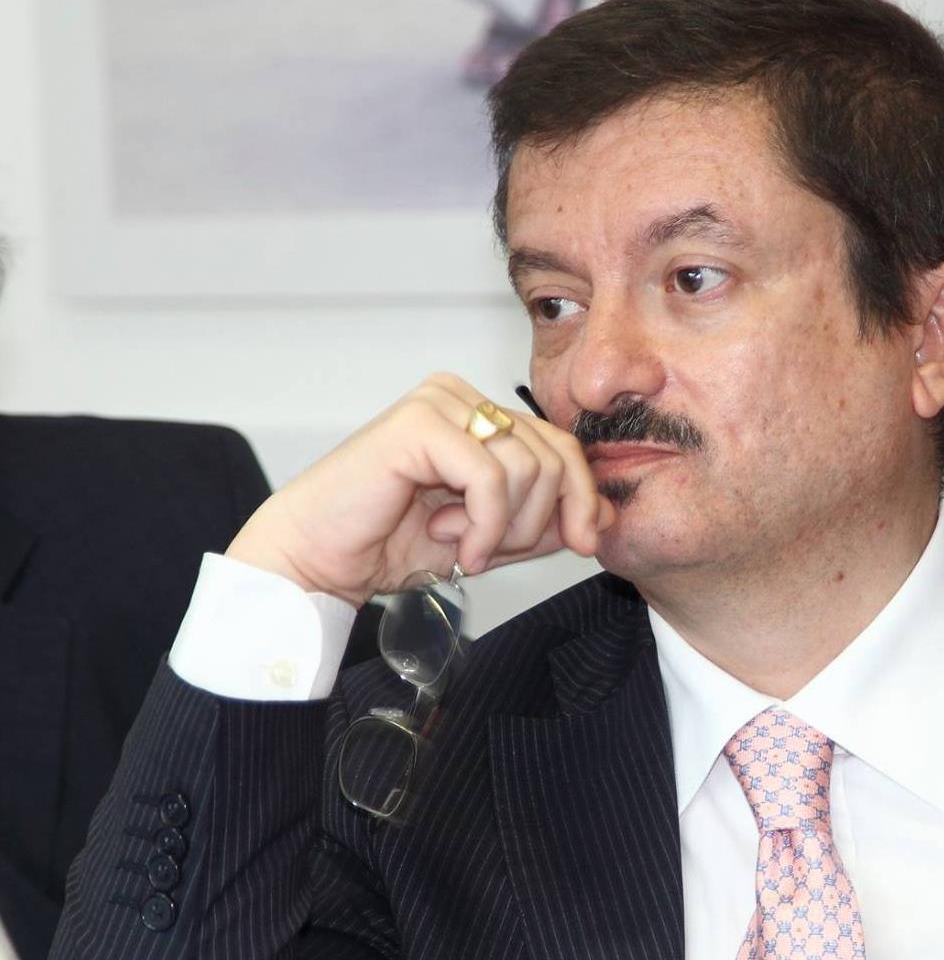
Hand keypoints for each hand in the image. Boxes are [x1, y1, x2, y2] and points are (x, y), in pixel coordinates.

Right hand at [226, 374, 613, 606]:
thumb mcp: (490, 537)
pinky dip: (484, 525)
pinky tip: (453, 545)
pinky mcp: (418, 423)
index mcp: (478, 415)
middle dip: (540, 519)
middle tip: (495, 551)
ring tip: (461, 545)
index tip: (577, 545)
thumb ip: (543, 523)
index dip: (582, 499)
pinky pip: (492, 477)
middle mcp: (461, 397)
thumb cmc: (391, 544)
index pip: (563, 445)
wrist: (320, 562)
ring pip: (530, 467)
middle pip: (556, 454)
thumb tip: (606, 518)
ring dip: (505, 527)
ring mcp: (439, 403)